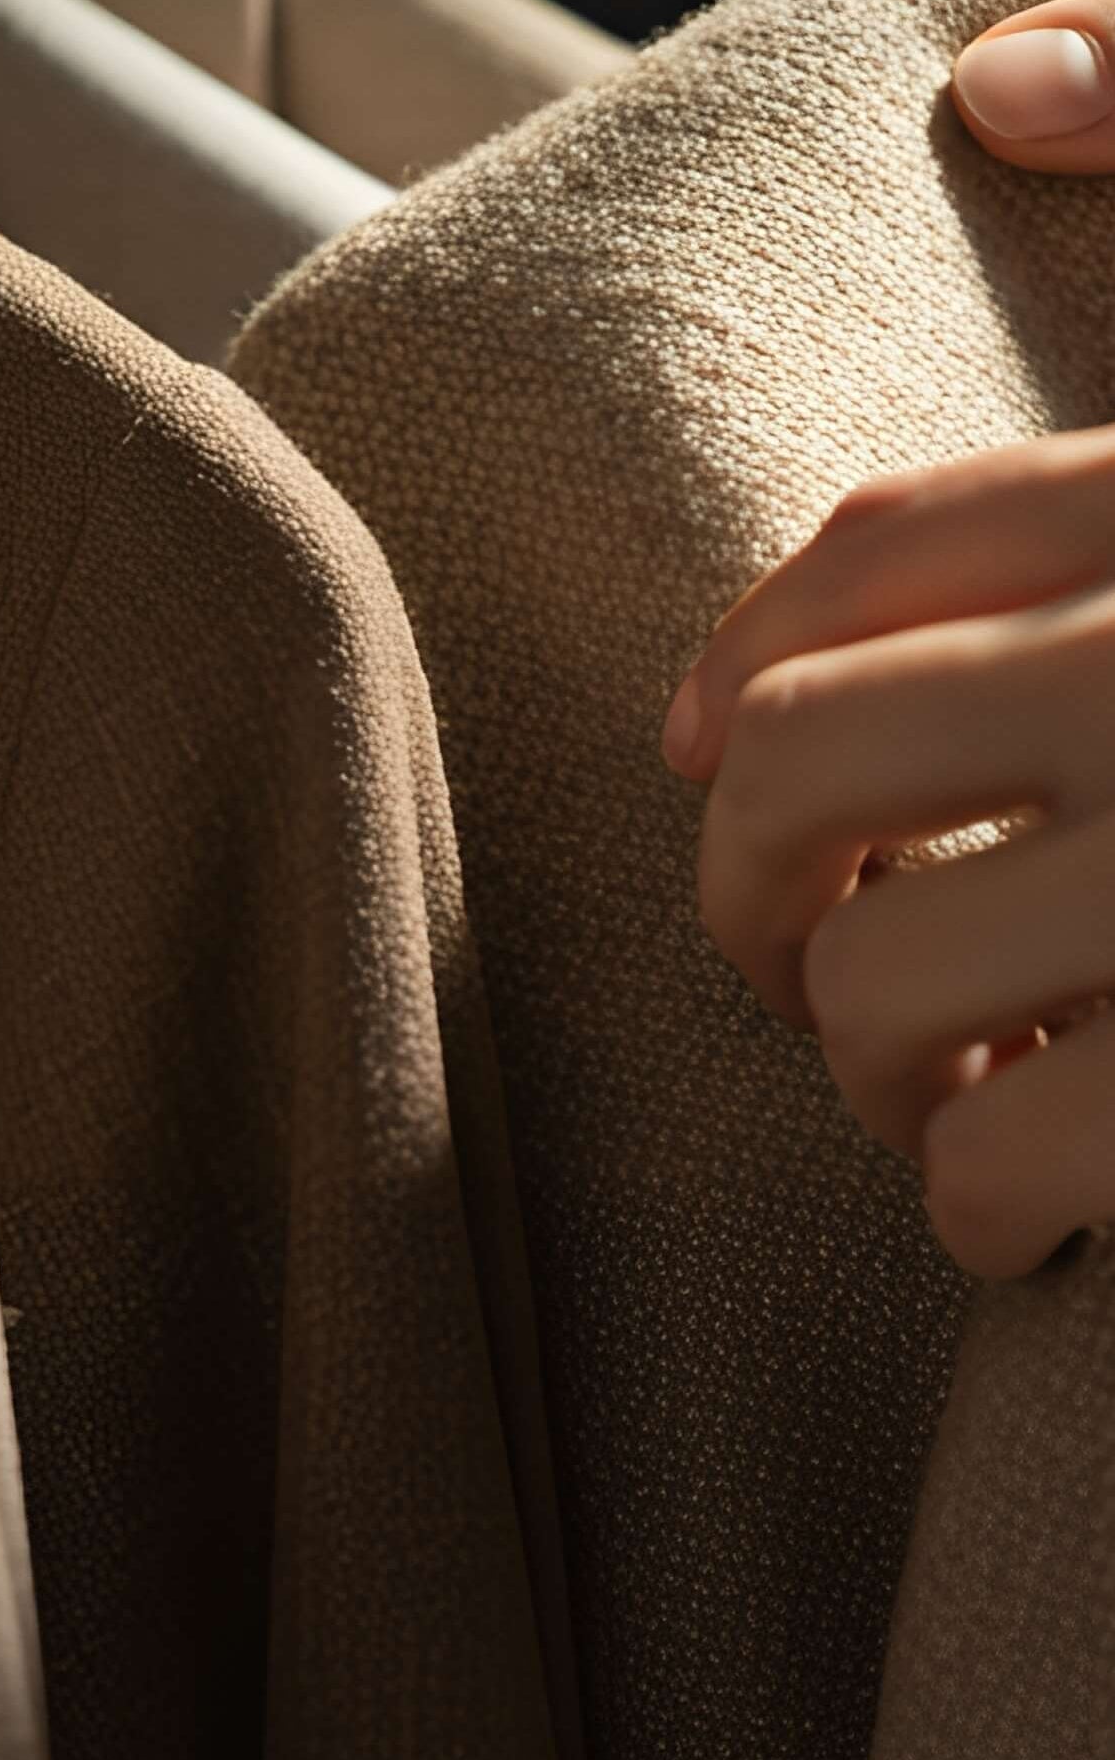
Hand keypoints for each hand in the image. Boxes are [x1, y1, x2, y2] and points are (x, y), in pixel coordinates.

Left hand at [662, 430, 1114, 1276]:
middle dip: (763, 893)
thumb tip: (699, 724)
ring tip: (968, 1097)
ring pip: (866, 976)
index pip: (896, 537)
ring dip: (878, 1073)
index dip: (752, 656)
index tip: (708, 755)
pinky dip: (982, 1211)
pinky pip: (990, 1156)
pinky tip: (1034, 1222)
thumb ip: (1061, 614)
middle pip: (803, 756)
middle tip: (808, 974)